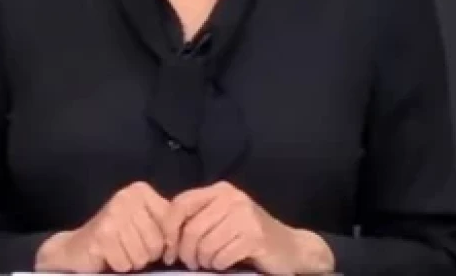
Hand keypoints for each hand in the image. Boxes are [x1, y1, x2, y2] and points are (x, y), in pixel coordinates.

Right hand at [35, 181, 170, 272]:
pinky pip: (125, 263)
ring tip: (119, 250)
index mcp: (140, 191)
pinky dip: (119, 265)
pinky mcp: (102, 234)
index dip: (166, 243)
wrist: (78, 247)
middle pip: (157, 243)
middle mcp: (126, 197)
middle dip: (146, 254)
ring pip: (142, 256)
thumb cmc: (117, 236)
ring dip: (132, 261)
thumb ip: (166, 223)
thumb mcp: (145, 222)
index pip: (171, 225)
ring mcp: (112, 215)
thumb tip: (184, 239)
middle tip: (130, 247)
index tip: (155, 245)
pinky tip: (109, 255)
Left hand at [162, 181, 334, 274]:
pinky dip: (219, 265)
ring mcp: (244, 215)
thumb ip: (198, 218)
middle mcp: (231, 198)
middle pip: (191, 228)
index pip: (180, 204)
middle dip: (186, 252)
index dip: (169, 229)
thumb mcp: (222, 219)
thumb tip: (163, 233)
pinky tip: (224, 264)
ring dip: (203, 261)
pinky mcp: (255, 235)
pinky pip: (222, 255)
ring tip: (209, 263)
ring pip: (205, 244)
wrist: (291, 248)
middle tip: (190, 263)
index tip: (167, 249)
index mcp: (219, 191)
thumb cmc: (249, 235)